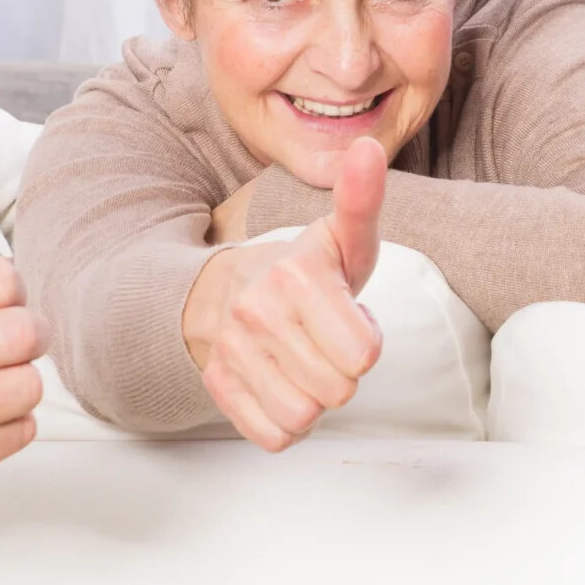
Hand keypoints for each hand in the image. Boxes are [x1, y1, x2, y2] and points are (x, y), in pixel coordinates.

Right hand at [182, 137, 386, 450]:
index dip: (365, 341)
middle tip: (324, 341)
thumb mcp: (339, 238)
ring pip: (304, 416)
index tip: (346, 318)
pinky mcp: (218, 387)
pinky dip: (285, 421)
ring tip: (304, 361)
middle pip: (338, 391)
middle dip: (340, 370)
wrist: (220, 292)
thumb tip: (367, 148)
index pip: (363, 355)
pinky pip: (274, 436)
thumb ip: (362, 200)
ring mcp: (232, 352)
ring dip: (313, 396)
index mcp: (295, 276)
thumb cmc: (300, 271)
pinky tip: (281, 384)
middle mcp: (257, 312)